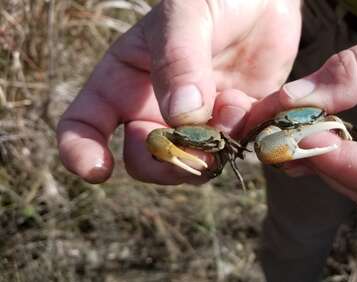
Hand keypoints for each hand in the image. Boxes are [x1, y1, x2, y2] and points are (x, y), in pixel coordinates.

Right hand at [57, 0, 300, 183]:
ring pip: (190, 165)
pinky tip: (251, 106)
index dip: (81, 152)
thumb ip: (179, 61)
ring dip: (208, 155)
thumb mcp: (186, 15)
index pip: (85, 123)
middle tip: (188, 149)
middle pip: (143, 159)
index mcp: (125, 79)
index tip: (98, 170)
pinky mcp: (235, 125)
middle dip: (162, 163)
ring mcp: (197, 121)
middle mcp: (156, 107)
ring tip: (229, 114)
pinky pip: (234, 151)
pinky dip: (243, 139)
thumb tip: (180, 117)